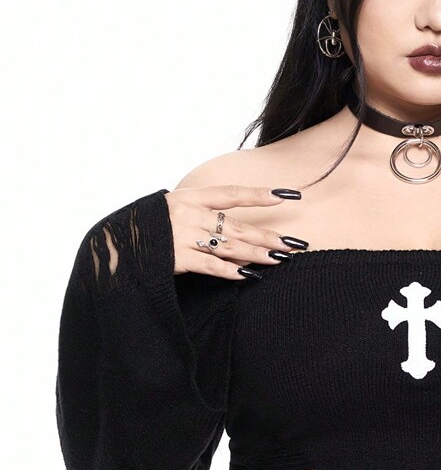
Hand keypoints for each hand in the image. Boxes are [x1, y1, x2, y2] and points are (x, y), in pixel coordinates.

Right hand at [164, 184, 306, 278]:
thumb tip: (237, 231)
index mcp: (190, 197)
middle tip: (294, 243)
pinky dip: (232, 271)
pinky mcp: (179, 258)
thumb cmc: (150, 225)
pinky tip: (250, 275)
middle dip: (268, 236)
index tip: (288, 195)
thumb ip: (202, 213)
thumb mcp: (174, 207)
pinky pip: (212, 266)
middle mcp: (190, 214)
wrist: (117, 241)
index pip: (232, 193)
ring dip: (257, 254)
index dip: (260, 194)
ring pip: (230, 246)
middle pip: (238, 226)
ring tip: (280, 259)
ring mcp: (184, 236)